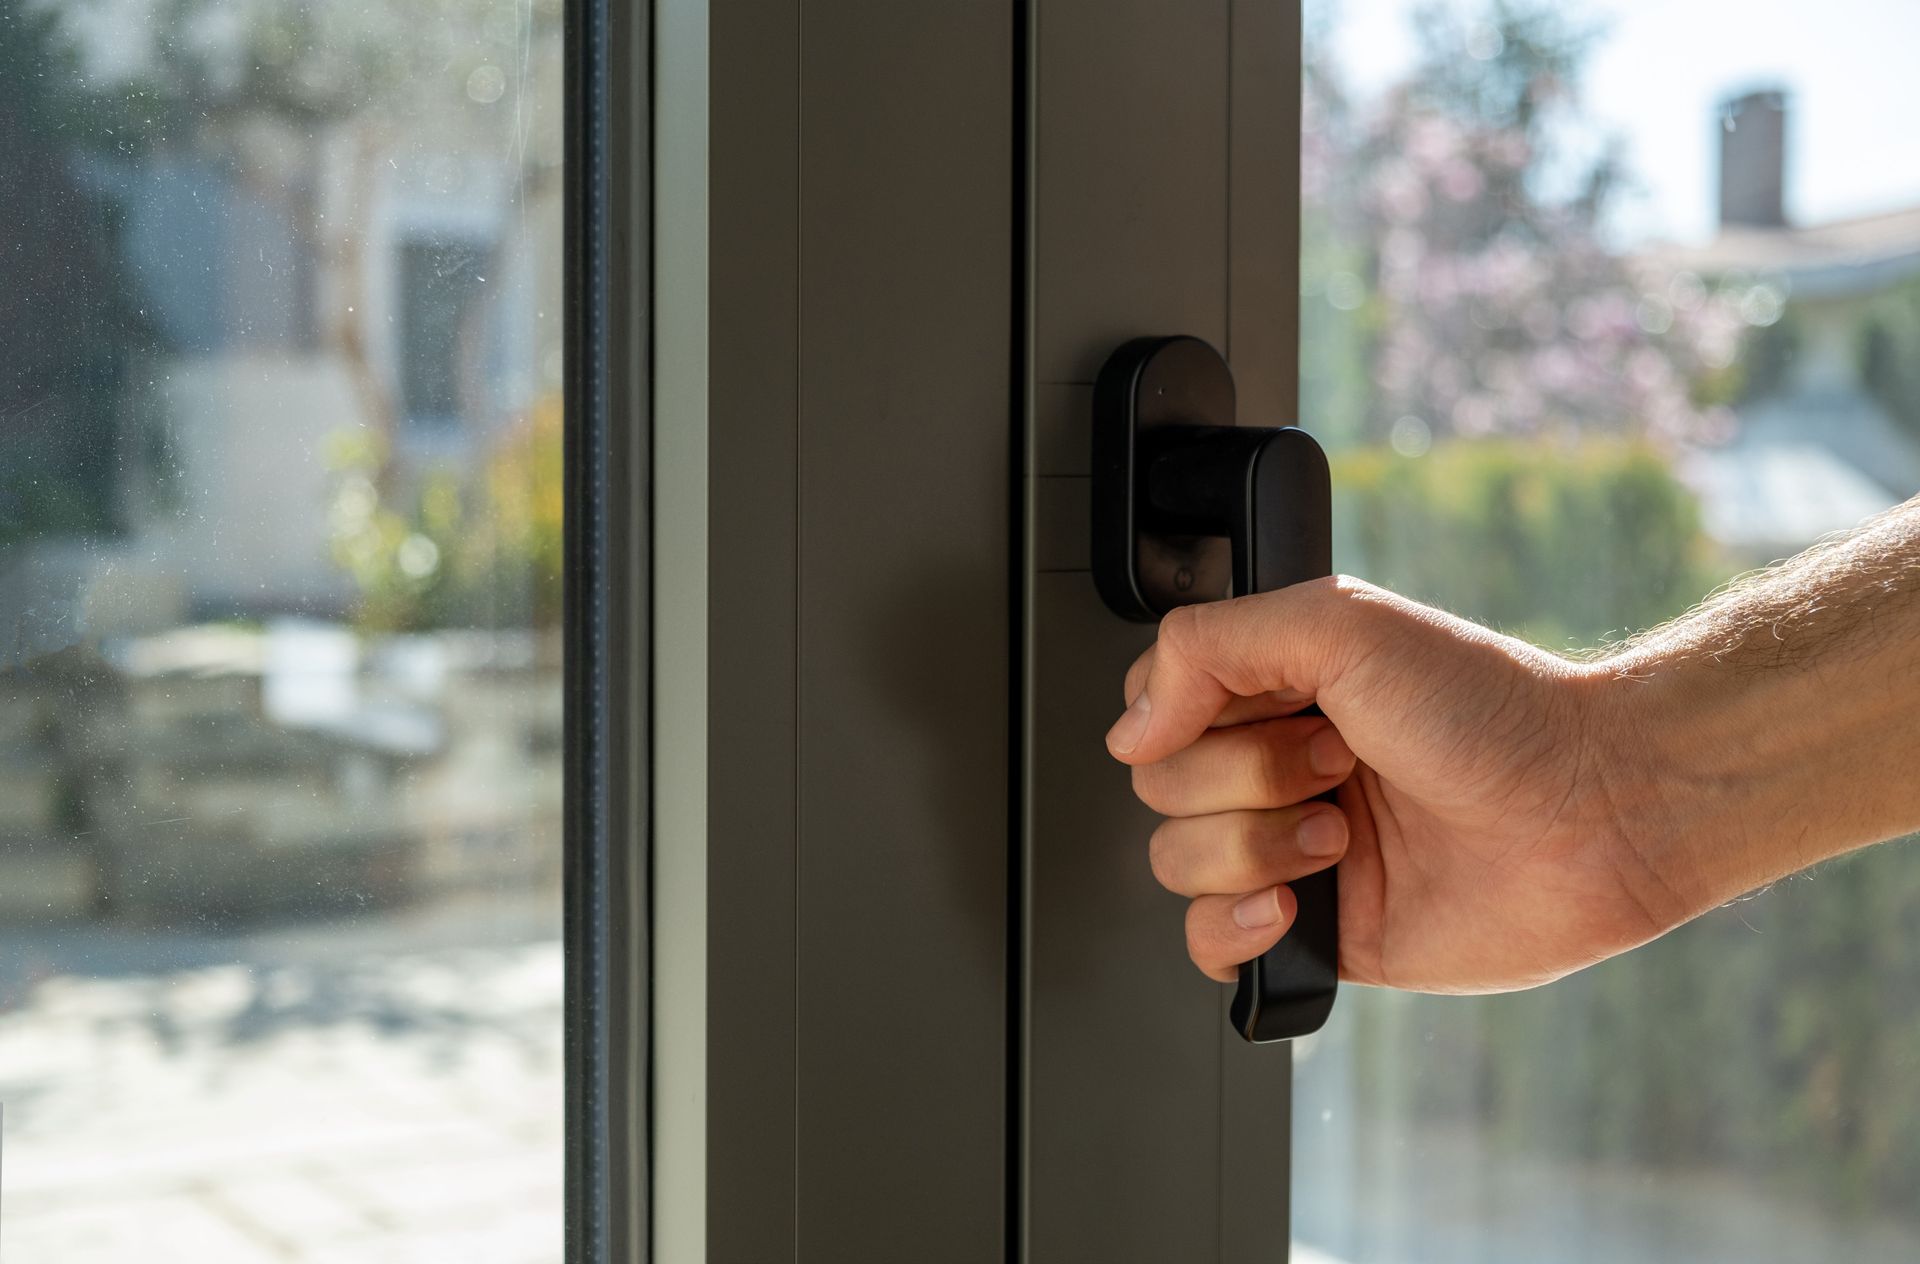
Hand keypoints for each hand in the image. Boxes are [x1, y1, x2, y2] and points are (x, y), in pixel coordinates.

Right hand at [1106, 577, 1689, 994]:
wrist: (1594, 812)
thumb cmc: (1493, 711)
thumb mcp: (1340, 623)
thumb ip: (1210, 644)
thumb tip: (1132, 726)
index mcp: (1277, 690)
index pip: (1155, 705)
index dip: (1184, 714)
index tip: (1261, 706)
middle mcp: (1278, 768)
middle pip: (1160, 788)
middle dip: (1243, 778)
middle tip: (1336, 763)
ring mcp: (1293, 851)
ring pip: (1177, 863)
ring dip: (1254, 847)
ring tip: (1343, 833)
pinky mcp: (1320, 932)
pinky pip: (1211, 947)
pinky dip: (1232, 929)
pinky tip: (1293, 904)